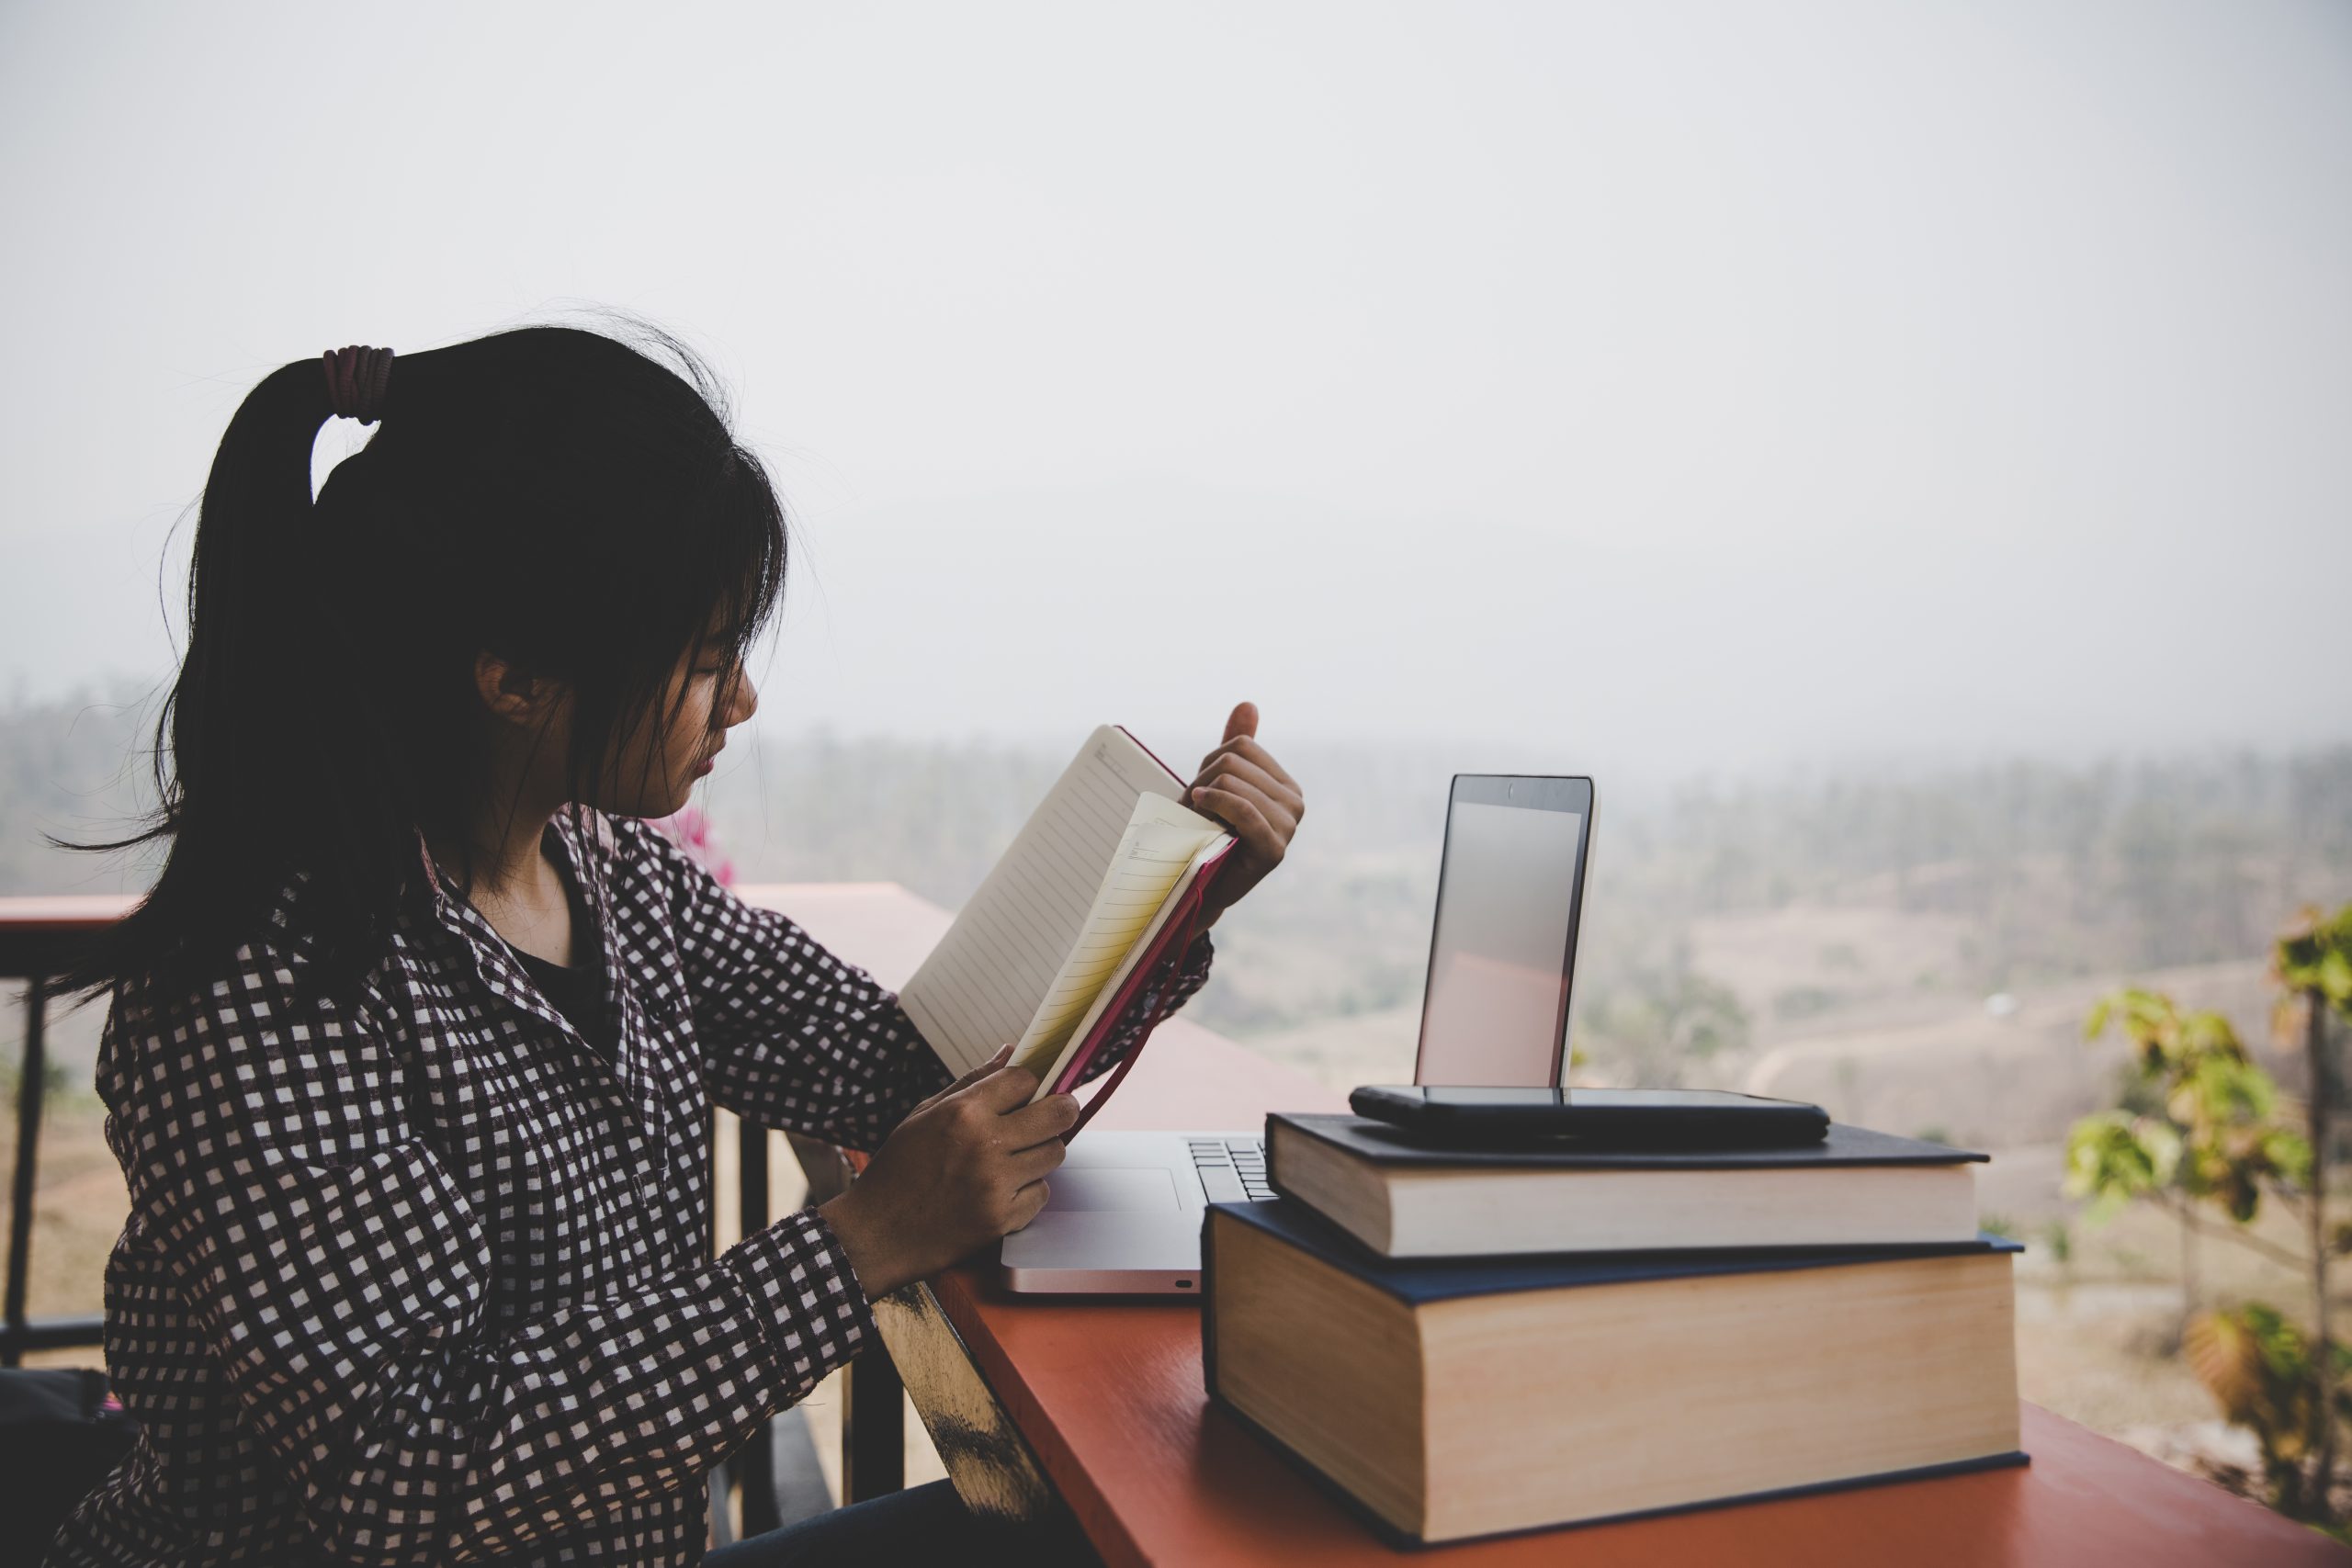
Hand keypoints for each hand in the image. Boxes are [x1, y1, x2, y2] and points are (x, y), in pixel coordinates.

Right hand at [818, 1044, 1077, 1297]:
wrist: (876, 1233)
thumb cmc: (898, 1169)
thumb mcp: (924, 1115)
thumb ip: (971, 1083)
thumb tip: (1010, 1051)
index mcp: (963, 1112)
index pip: (1025, 1079)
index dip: (1031, 1083)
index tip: (1028, 1093)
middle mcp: (984, 1145)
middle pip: (1058, 1114)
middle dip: (1061, 1110)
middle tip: (1056, 1114)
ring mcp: (996, 1184)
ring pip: (1055, 1154)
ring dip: (1041, 1152)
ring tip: (1017, 1156)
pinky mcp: (1002, 1218)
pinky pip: (1041, 1193)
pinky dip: (1029, 1191)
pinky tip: (1004, 1190)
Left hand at [1182, 700, 1302, 929]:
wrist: (1198, 883)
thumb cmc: (1207, 831)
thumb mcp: (1219, 782)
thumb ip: (1237, 744)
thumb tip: (1248, 703)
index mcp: (1285, 784)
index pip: (1241, 746)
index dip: (1210, 764)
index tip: (1203, 790)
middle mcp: (1295, 802)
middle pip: (1235, 762)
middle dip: (1204, 782)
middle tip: (1197, 811)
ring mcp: (1289, 826)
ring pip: (1233, 782)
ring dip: (1204, 799)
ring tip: (1200, 821)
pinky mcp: (1275, 849)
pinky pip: (1244, 810)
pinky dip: (1216, 805)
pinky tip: (1201, 811)